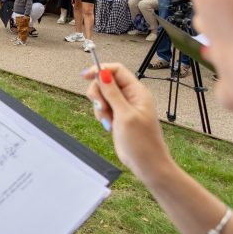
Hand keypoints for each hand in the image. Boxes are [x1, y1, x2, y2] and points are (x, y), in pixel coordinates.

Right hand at [82, 64, 171, 184]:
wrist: (147, 163)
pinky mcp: (118, 116)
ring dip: (99, 107)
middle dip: (98, 93)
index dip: (100, 70)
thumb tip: (102, 73)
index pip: (117, 70)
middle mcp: (131, 96)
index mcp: (137, 92)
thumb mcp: (125, 115)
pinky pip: (103, 108)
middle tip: (101, 107)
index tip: (85, 76)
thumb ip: (112, 93)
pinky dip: (101, 115)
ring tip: (108, 121)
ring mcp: (124, 106)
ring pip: (102, 95)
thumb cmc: (142, 142)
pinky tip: (108, 125)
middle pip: (106, 82)